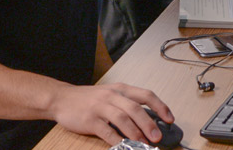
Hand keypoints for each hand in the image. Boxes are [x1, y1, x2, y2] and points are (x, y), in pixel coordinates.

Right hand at [51, 81, 173, 146]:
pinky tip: (123, 148)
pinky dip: (117, 141)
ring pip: (123, 119)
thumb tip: (149, 120)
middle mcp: (113, 96)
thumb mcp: (111, 95)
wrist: (63, 98)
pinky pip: (107, 131)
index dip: (160, 106)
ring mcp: (101, 107)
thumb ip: (127, 104)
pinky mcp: (90, 120)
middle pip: (135, 108)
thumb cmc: (90, 98)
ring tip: (144, 144)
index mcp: (121, 89)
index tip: (170, 119)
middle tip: (158, 137)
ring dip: (136, 133)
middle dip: (149, 123)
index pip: (145, 95)